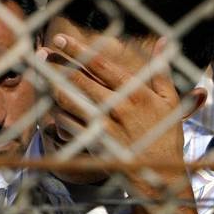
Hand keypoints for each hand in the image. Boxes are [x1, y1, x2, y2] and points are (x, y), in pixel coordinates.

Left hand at [40, 34, 197, 213]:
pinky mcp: (94, 143)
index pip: (101, 64)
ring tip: (42, 76)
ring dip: (53, 87)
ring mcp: (105, 125)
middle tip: (42, 53)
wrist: (160, 175)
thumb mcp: (171, 101)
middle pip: (78, 79)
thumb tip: (164, 41)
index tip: (60, 38)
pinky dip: (58, 115)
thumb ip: (161, 71)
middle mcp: (119, 106)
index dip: (78, 49)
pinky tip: (54, 109)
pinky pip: (68, 124)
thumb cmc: (165, 136)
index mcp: (136, 92)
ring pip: (69, 100)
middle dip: (57, 64)